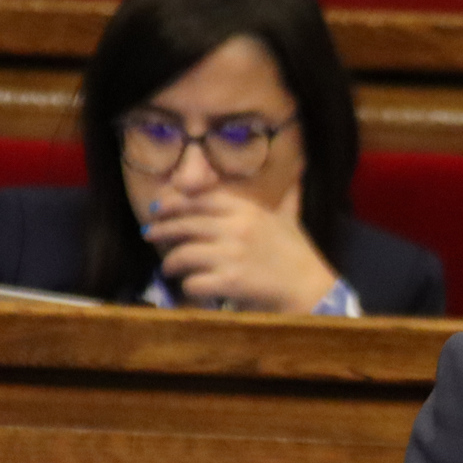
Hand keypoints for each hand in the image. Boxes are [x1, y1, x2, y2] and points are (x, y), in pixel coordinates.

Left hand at [143, 186, 339, 313]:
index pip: (200, 199)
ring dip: (171, 262)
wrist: (311, 287)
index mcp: (247, 210)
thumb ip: (286, 199)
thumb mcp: (290, 219)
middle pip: (185, 224)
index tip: (158, 207)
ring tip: (169, 268)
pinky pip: (194, 282)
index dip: (174, 202)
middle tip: (150, 235)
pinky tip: (189, 288)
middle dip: (162, 230)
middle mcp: (236, 228)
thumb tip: (299, 175)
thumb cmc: (299, 254)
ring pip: (183, 254)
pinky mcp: (229, 281)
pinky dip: (188, 287)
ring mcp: (231, 255)